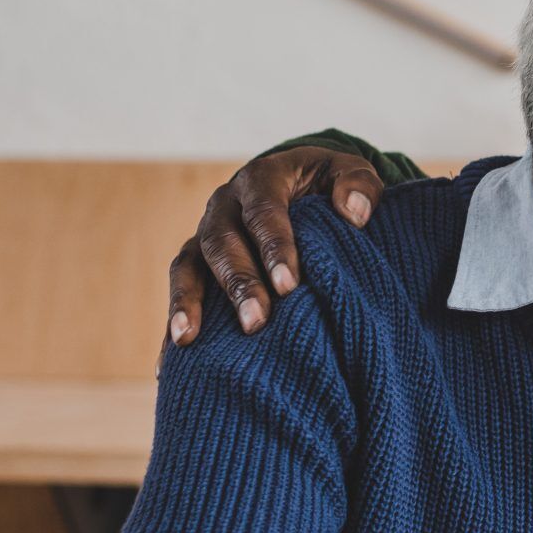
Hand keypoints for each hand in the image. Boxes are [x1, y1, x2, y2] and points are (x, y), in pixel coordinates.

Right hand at [165, 146, 383, 346]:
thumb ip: (360, 185)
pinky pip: (180, 287)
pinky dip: (174, 319)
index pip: (264, 212)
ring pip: (190, 264)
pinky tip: (172, 360)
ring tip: (189, 338)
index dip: (275, 247)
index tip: (290, 285)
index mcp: (262, 179)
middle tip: (256, 322)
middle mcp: (225, 204)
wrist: (299, 185)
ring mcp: (205, 232)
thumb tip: (355, 214)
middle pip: (222, 242)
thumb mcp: (349, 173)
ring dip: (190, 301)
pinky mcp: (196, 260)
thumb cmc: (329, 185)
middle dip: (238, 283)